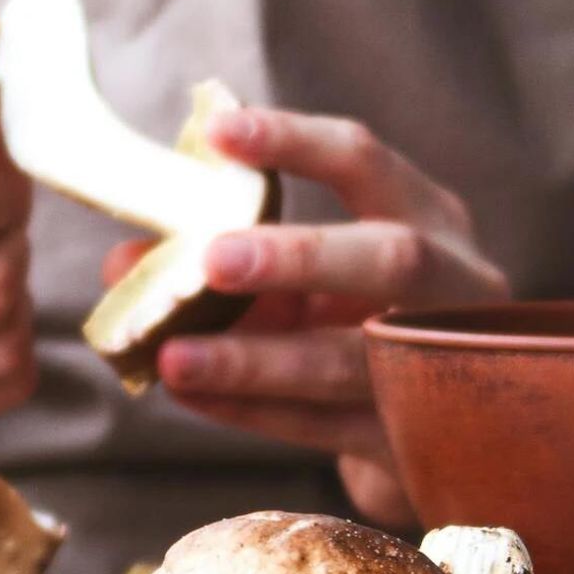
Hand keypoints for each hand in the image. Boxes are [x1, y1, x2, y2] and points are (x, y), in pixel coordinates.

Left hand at [107, 108, 508, 530]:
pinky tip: (193, 395)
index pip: (363, 161)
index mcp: (426, 216)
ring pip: (346, 359)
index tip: (216, 132)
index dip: (293, 144)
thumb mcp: (306, 278)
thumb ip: (227, 257)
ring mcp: (441, 366)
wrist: (439, 431)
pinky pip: (323, 424)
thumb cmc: (356, 324)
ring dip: (252, 358)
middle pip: (392, 259)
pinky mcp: (413, 440)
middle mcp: (451, 283)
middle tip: (210, 260)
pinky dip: (252, 409)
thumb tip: (122, 261)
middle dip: (298, 256)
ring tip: (173, 358)